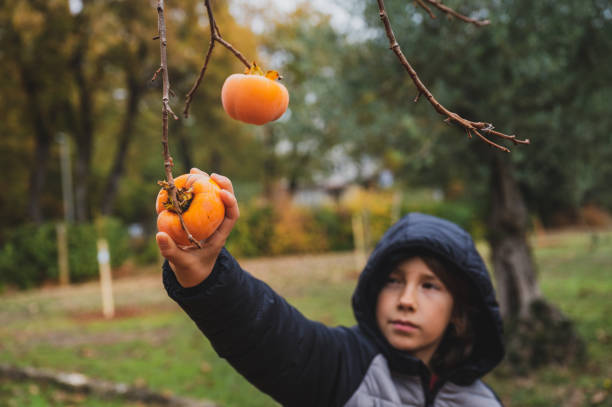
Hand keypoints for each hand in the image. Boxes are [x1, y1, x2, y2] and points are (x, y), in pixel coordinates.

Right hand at [156, 168, 239, 287]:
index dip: (231, 202)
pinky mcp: (197, 216)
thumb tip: (159, 235)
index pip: (232, 216)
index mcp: (220, 235)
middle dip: (222, 185)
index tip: (222, 192)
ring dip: (206, 182)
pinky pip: (197, 199)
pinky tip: (181, 179)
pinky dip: (190, 189)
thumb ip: (171, 251)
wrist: (190, 272)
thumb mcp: (181, 263)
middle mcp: (217, 224)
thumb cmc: (190, 269)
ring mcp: (208, 219)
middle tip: (210, 174)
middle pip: (226, 201)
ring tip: (194, 170)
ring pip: (212, 196)